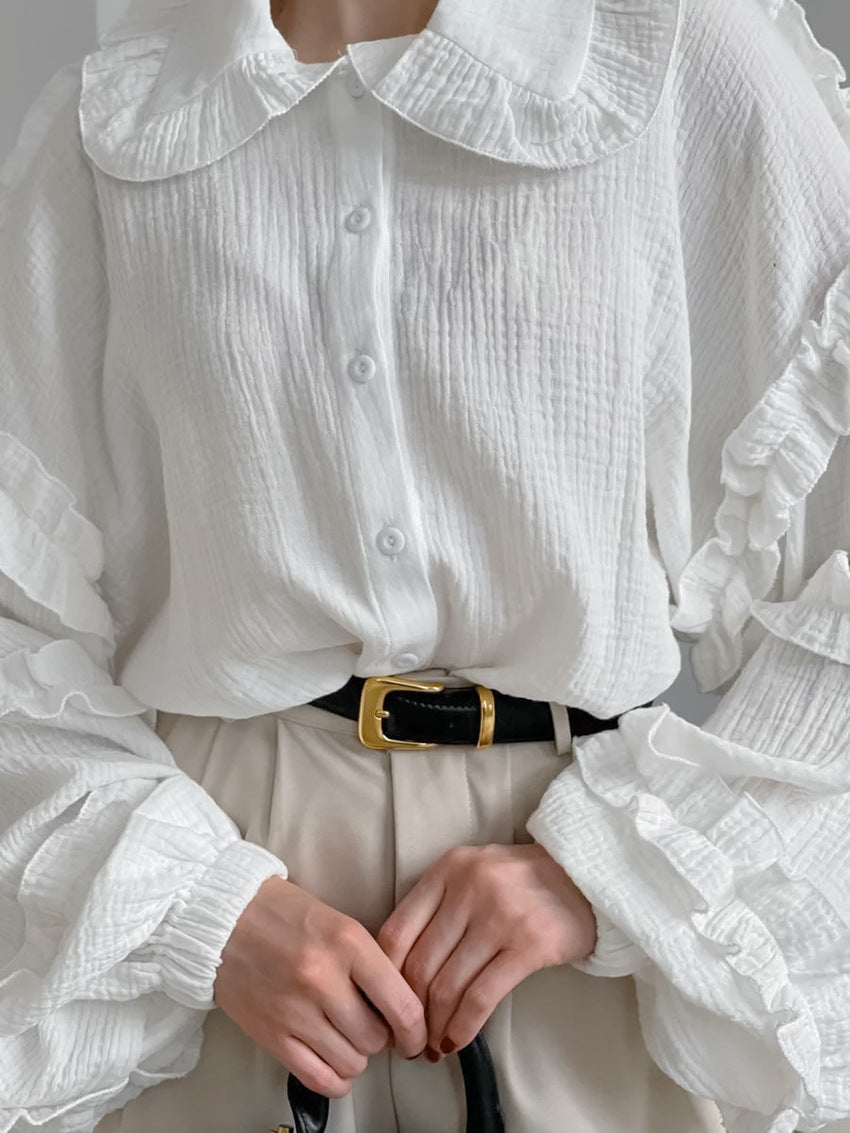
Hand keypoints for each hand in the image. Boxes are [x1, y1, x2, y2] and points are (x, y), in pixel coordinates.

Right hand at [213, 875, 427, 1096]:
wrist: (224, 919)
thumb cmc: (285, 916)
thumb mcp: (340, 922)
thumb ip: (370, 962)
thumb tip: (400, 1008)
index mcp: (348, 943)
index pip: (402, 1005)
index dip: (416, 1031)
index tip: (416, 1037)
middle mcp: (323, 979)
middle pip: (376, 1038)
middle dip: (381, 1037)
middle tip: (371, 1024)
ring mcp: (295, 1011)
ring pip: (351, 1061)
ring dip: (356, 1055)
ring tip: (346, 1035)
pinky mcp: (271, 1035)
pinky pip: (318, 1077)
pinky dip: (335, 1079)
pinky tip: (335, 1063)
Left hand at [375, 842, 596, 1056]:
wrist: (585, 877)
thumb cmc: (521, 881)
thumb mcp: (472, 874)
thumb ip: (438, 906)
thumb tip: (398, 971)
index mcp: (447, 869)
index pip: (397, 931)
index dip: (385, 979)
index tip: (386, 1006)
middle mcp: (469, 887)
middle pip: (419, 964)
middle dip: (408, 1012)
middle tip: (407, 1038)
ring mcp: (500, 915)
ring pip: (447, 985)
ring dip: (434, 1027)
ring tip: (432, 1046)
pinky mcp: (529, 945)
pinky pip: (481, 997)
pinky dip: (463, 1027)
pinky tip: (456, 1041)